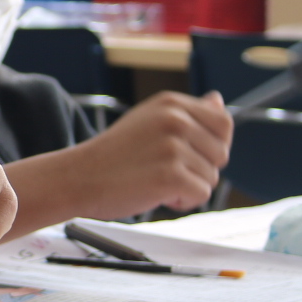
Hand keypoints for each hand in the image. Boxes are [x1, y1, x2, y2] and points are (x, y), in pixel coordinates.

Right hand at [59, 91, 231, 217]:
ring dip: (187, 186)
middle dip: (199, 168)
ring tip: (154, 179)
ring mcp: (174, 148)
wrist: (78, 177)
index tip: (185, 152)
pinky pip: (201, 195)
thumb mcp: (149, 120)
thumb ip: (187, 112)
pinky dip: (182, 202)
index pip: (223, 122)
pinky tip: (156, 193)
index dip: (211, 144)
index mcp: (171, 104)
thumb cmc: (113, 154)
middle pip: (221, 153)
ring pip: (211, 177)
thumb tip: (218, 100)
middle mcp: (176, 120)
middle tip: (162, 167)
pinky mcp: (171, 176)